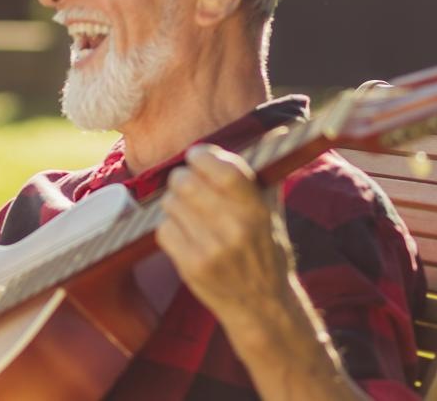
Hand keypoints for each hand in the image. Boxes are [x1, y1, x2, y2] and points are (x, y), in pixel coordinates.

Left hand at [156, 144, 296, 322]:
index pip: (223, 169)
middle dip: (184, 179)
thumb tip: (270, 131)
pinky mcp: (190, 267)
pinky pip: (164, 229)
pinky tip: (186, 234)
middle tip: (189, 184)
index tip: (198, 156)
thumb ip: (263, 176)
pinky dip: (170, 227)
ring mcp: (211, 250)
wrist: (262, 306)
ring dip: (175, 203)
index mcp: (257, 211)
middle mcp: (235, 229)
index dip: (203, 157)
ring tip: (191, 213)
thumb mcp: (273, 213)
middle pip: (186, 182)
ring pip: (170, 203)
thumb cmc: (266, 251)